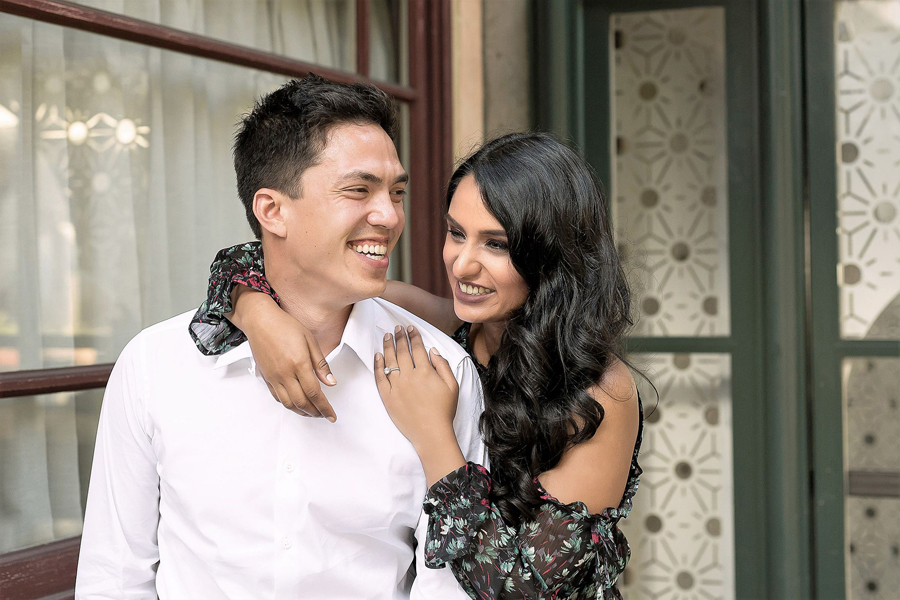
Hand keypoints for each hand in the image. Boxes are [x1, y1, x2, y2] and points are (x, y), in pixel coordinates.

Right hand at [237, 288, 337, 421]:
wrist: (260, 321)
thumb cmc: (286, 326)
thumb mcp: (310, 340)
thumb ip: (321, 364)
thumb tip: (331, 383)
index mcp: (299, 364)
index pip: (315, 393)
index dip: (325, 408)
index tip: (332, 416)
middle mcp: (285, 374)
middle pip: (302, 402)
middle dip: (315, 413)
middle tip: (324, 415)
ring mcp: (273, 377)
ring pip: (288, 404)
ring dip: (302, 412)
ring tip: (313, 412)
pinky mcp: (266, 377)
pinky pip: (278, 397)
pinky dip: (289, 405)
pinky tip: (297, 404)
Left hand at [374, 325, 465, 484]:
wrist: (431, 433)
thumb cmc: (444, 411)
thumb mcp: (452, 386)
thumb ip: (443, 366)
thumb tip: (433, 351)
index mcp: (426, 371)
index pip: (417, 348)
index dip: (413, 336)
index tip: (410, 328)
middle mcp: (409, 376)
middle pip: (402, 351)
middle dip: (399, 337)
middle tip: (397, 328)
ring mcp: (396, 386)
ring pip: (390, 360)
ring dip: (388, 346)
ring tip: (387, 336)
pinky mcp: (387, 396)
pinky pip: (380, 377)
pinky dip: (378, 364)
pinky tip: (377, 355)